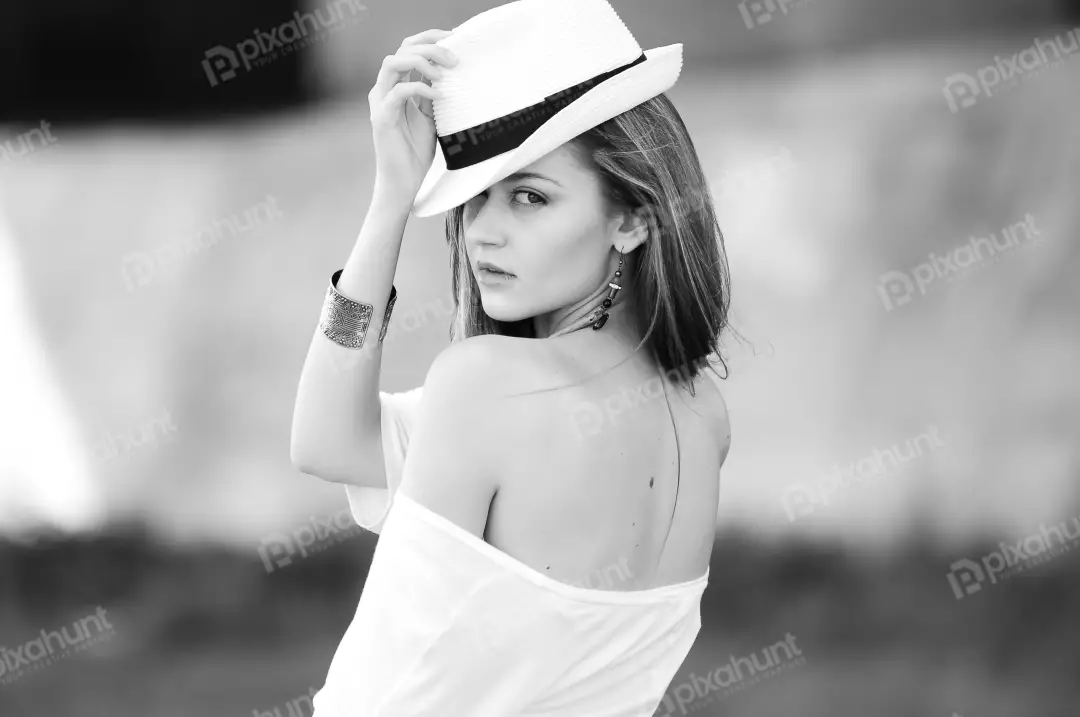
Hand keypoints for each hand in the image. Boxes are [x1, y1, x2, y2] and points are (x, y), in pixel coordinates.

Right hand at [368, 29, 458, 206]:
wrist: (403, 182)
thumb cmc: (416, 152)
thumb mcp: (431, 117)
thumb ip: (434, 94)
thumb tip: (451, 73)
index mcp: (396, 85)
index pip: (409, 48)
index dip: (430, 38)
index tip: (455, 39)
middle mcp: (385, 89)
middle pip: (402, 49)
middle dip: (430, 46)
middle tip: (454, 58)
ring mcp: (381, 102)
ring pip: (393, 63)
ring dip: (421, 61)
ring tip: (444, 72)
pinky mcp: (382, 118)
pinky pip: (398, 92)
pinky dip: (419, 88)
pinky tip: (438, 95)